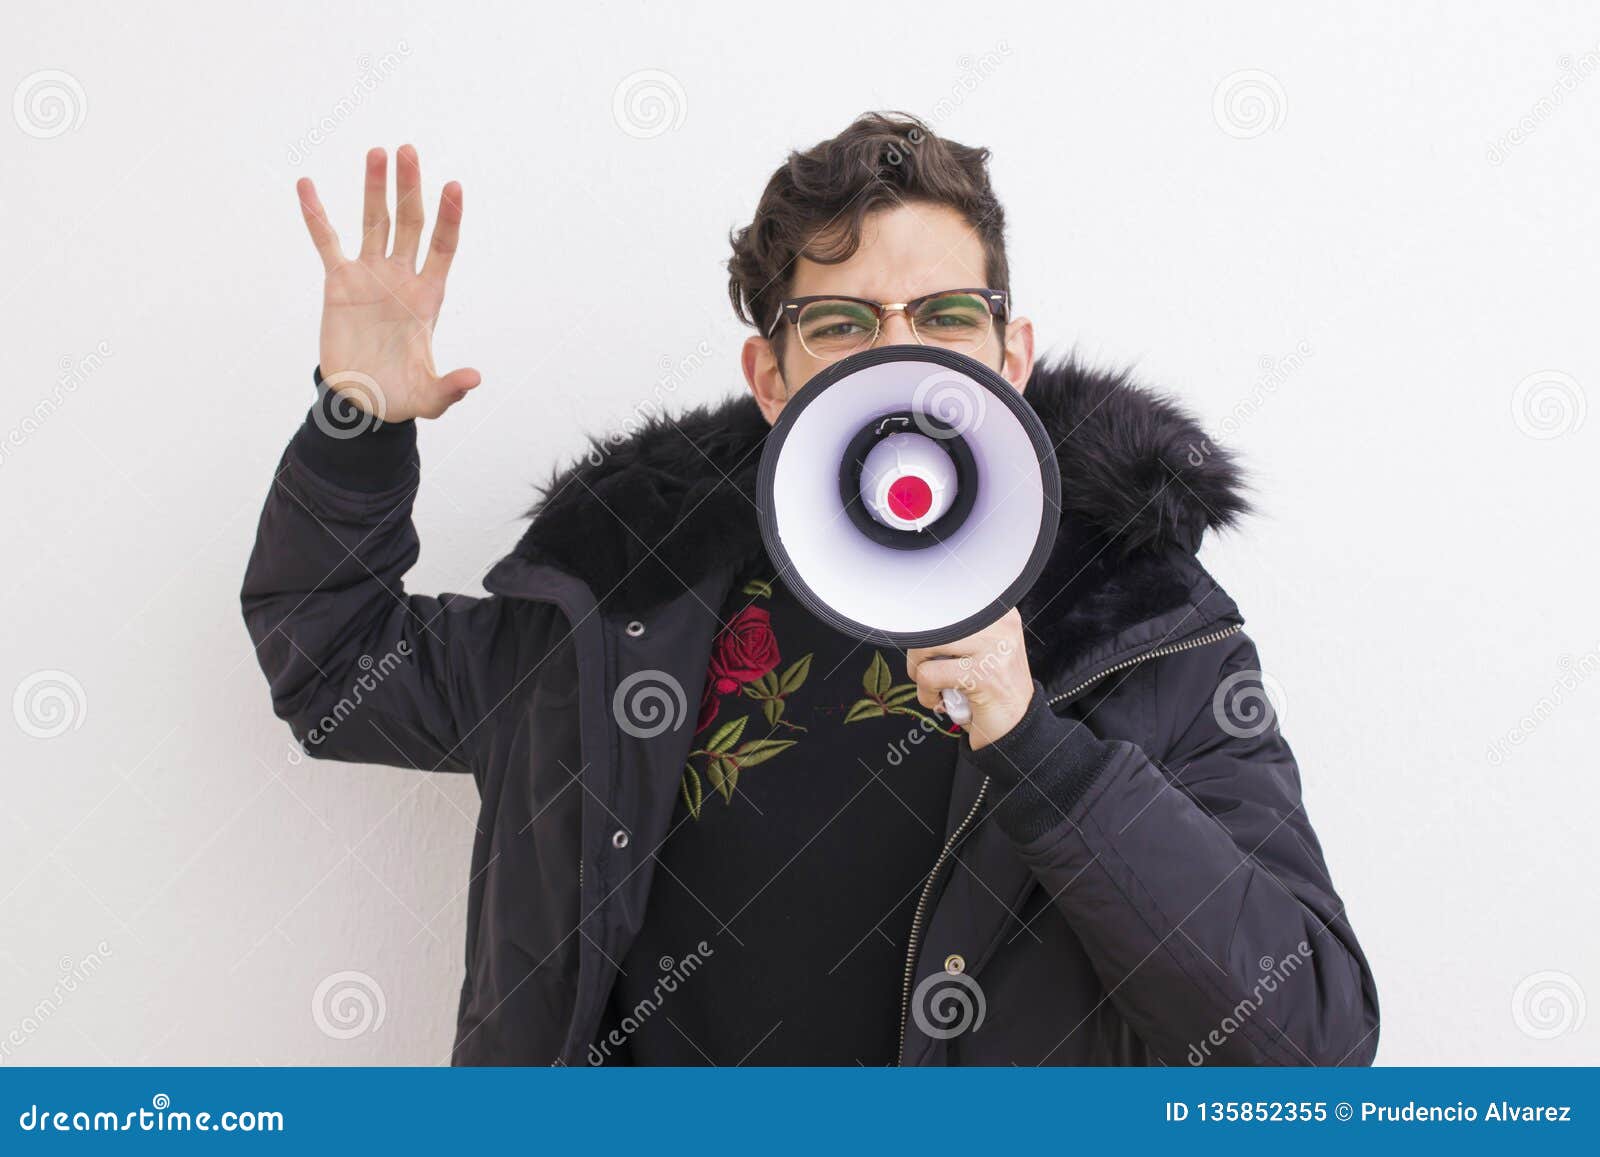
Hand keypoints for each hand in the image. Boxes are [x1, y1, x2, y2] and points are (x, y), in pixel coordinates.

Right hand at [296, 145, 479, 422]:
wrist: (361, 401)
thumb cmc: (400, 397)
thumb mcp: (430, 398)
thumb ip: (451, 388)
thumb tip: (475, 379)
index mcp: (428, 296)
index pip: (443, 247)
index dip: (449, 218)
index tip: (453, 186)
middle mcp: (401, 277)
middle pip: (409, 222)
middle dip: (410, 187)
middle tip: (409, 150)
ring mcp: (370, 275)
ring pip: (374, 222)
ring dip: (374, 188)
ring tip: (378, 151)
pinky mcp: (338, 282)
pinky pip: (327, 241)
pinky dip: (316, 215)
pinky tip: (306, 184)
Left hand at [906, 609, 1034, 749]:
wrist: (1017, 726)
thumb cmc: (990, 687)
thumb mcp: (979, 647)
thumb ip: (955, 629)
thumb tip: (915, 620)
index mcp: (998, 610)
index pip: (946, 599)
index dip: (929, 623)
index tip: (931, 644)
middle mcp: (1000, 623)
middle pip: (932, 620)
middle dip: (920, 651)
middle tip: (931, 669)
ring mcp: (993, 648)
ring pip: (926, 645)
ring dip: (920, 672)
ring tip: (936, 685)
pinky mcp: (983, 675)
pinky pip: (929, 676)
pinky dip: (926, 695)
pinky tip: (942, 702)